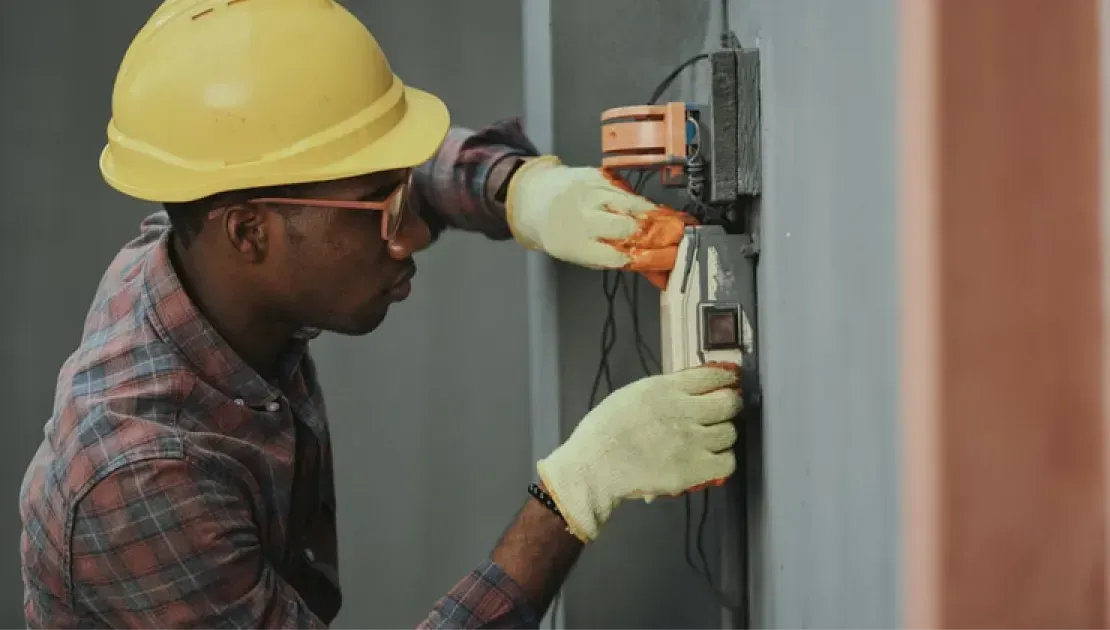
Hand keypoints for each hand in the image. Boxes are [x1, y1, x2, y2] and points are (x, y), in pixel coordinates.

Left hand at [505, 156, 696, 287]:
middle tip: (664, 236)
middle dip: (647, 233)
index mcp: (578, 245)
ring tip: (663, 220)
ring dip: (650, 213)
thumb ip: (612, 259)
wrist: (536, 199)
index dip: (640, 257)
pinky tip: (641, 205)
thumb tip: (652, 268)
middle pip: (627, 226)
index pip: (617, 255)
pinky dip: (636, 198)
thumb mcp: (580, 254)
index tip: (656, 257)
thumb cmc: (562, 233)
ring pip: (632, 203)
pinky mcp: (597, 176)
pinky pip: (626, 188)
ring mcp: (591, 193)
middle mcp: (583, 217)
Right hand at [536, 363, 742, 542]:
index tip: (729, 382)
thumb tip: (694, 389)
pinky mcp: (694, 470)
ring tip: (709, 440)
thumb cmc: (605, 429)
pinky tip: (710, 460)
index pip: (713, 375)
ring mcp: (691, 442)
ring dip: (722, 435)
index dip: (726, 378)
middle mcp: (684, 411)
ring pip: (729, 433)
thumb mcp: (634, 395)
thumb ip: (666, 391)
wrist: (594, 467)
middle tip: (721, 413)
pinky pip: (727, 462)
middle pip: (729, 403)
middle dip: (728, 406)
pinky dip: (722, 460)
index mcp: (666, 389)